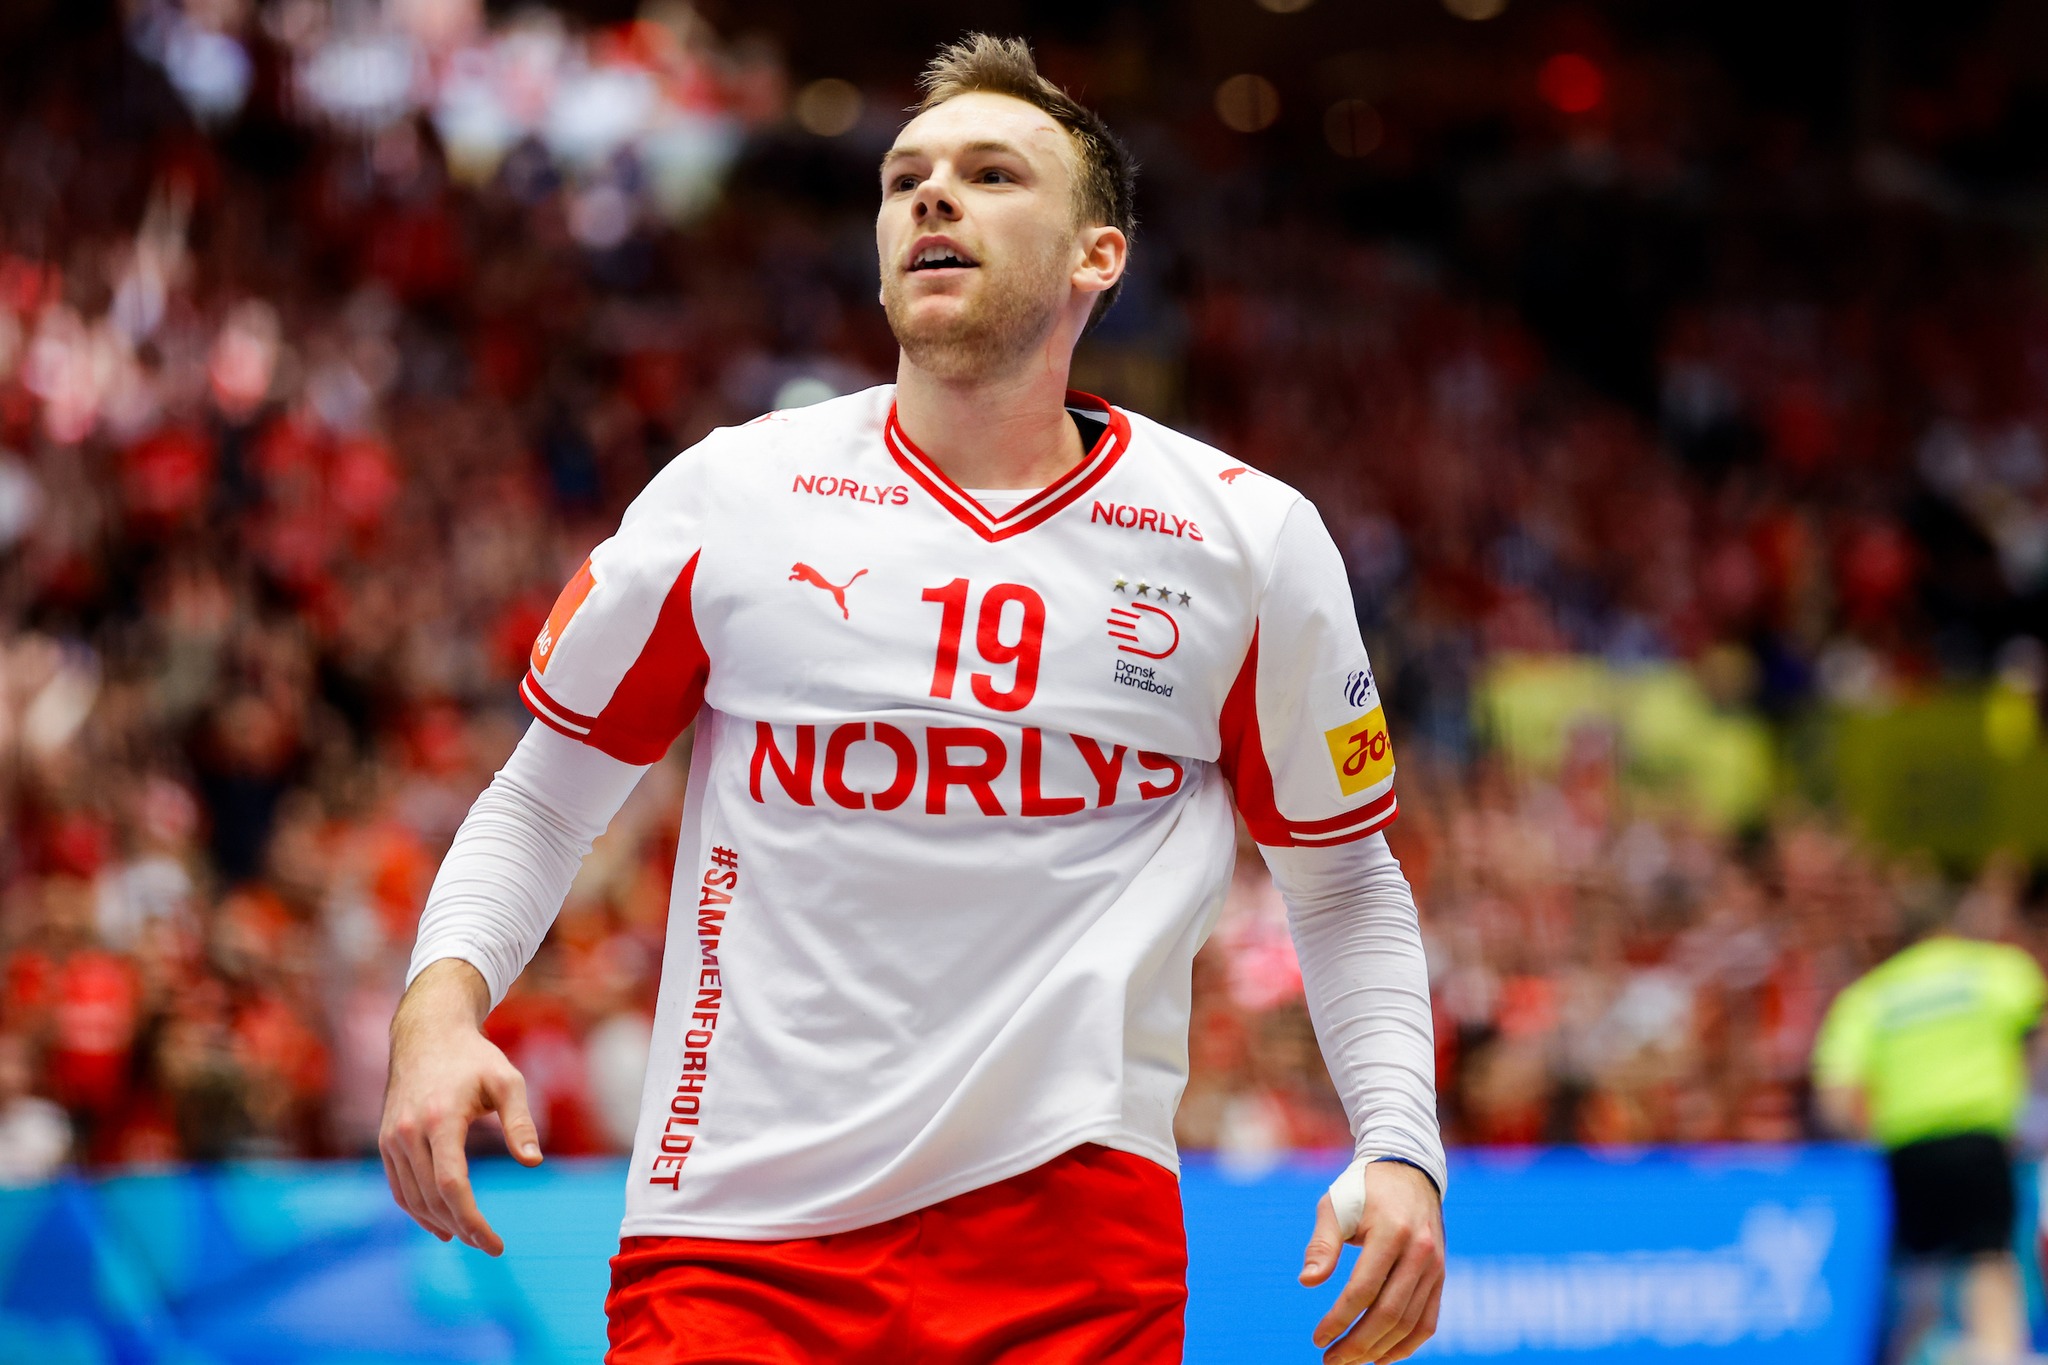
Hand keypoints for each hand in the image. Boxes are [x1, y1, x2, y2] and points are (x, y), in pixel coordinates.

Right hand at [378, 959, 541, 1255]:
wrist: (427, 1034)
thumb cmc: (474, 1058)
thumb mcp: (507, 1081)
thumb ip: (520, 1122)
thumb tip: (533, 1162)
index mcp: (440, 1118)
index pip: (452, 1185)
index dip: (473, 1220)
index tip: (496, 1243)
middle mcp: (408, 1132)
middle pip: (432, 1197)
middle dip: (462, 1226)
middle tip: (488, 1245)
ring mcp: (391, 1138)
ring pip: (412, 1198)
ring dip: (439, 1223)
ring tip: (470, 1238)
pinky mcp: (385, 1141)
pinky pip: (399, 1187)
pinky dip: (417, 1210)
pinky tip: (441, 1223)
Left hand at [1299, 1159, 1444, 1364]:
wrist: (1409, 1170)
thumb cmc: (1363, 1189)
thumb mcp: (1335, 1206)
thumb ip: (1322, 1244)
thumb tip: (1308, 1282)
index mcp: (1391, 1232)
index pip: (1363, 1290)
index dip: (1339, 1319)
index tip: (1318, 1338)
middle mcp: (1420, 1252)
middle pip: (1388, 1314)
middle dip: (1358, 1344)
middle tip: (1331, 1361)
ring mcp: (1434, 1266)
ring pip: (1409, 1323)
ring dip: (1379, 1350)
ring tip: (1351, 1361)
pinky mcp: (1441, 1276)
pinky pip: (1428, 1320)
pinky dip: (1407, 1345)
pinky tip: (1382, 1357)